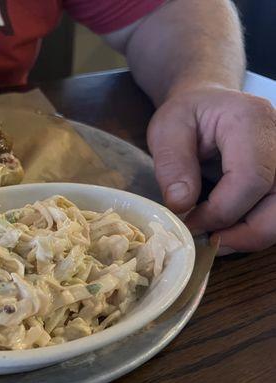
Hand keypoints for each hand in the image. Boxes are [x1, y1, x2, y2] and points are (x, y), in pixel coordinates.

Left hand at [148, 85, 275, 253]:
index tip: (190, 221)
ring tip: (215, 238)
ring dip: (251, 235)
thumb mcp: (166, 130)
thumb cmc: (187, 115)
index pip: (251, 178)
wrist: (207, 103)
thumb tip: (182, 205)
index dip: (221, 211)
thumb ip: (172, 164)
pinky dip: (255, 228)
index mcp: (251, 121)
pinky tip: (228, 230)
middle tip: (207, 240)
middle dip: (243, 232)